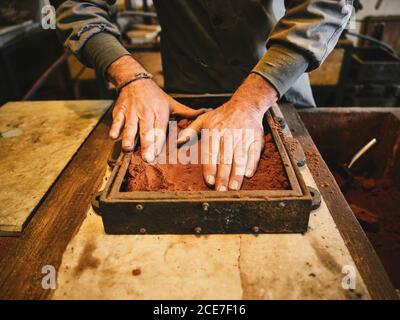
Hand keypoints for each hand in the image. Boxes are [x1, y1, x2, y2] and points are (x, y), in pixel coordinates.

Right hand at [107, 55, 206, 160]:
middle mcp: (146, 113)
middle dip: (146, 145)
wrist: (135, 81)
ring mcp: (132, 112)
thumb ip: (187, 113)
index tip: (157, 154)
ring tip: (128, 149)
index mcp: (160, 113)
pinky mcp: (120, 111)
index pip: (160, 130)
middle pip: (146, 131)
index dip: (158, 142)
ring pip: (130, 127)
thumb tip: (206, 113)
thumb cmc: (156, 97)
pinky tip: (113, 136)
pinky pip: (117, 121)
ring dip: (128, 138)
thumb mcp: (172, 104)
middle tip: (146, 158)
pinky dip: (115, 128)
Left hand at [177, 73, 277, 190]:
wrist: (245, 104)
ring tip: (234, 187)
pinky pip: (254, 153)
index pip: (211, 153)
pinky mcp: (255, 139)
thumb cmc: (222, 115)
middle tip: (221, 191)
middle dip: (223, 176)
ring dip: (237, 174)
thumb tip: (178, 142)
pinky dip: (252, 163)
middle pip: (225, 159)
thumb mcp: (203, 119)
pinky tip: (248, 174)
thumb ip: (190, 131)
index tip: (209, 181)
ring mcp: (243, 138)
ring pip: (240, 158)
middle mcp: (228, 136)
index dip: (210, 168)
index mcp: (214, 132)